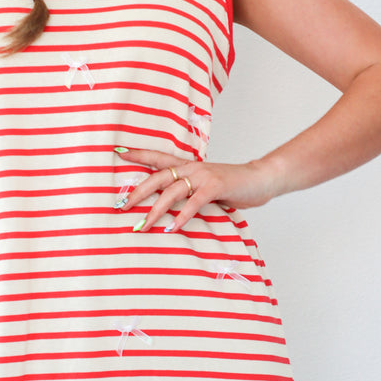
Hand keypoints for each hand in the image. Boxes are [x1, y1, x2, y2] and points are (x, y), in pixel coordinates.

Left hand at [114, 148, 277, 232]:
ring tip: (144, 225)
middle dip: (138, 192)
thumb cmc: (232, 186)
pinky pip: (193, 202)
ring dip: (156, 210)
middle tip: (122, 206)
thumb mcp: (207, 187)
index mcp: (188, 166)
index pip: (159, 157)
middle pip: (158, 177)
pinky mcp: (215, 187)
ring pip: (172, 192)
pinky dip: (182, 216)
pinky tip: (173, 228)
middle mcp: (192, 168)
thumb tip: (170, 210)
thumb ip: (189, 194)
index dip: (139, 154)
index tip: (119, 152)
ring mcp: (203, 176)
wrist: (260, 179)